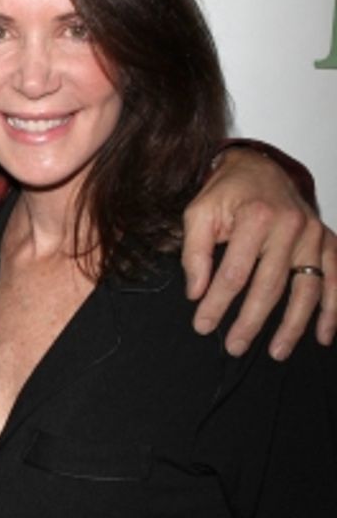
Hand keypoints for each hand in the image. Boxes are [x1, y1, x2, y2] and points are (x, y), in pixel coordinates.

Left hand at [181, 149, 335, 358]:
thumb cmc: (227, 192)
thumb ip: (194, 252)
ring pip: (307, 288)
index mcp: (257, 218)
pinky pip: (335, 278)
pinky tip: (324, 335)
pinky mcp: (326, 240)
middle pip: (270, 286)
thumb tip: (195, 292)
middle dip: (251, 321)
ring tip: (277, 352)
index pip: (235, 273)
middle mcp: (291, 227)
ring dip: (294, 325)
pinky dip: (332, 309)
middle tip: (235, 346)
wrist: (260, 166)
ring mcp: (314, 234)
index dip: (217, 304)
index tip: (203, 326)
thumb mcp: (199, 213)